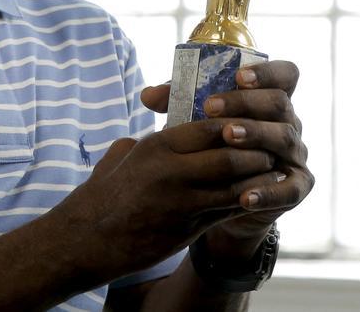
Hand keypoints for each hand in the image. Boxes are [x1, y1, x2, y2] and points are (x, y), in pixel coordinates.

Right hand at [50, 114, 279, 286]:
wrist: (88, 239)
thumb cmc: (104, 194)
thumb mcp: (124, 156)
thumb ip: (149, 139)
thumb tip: (164, 126)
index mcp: (157, 146)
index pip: (210, 125)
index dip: (236, 121)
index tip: (250, 120)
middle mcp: (171, 171)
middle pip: (229, 153)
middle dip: (255, 149)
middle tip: (270, 145)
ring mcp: (181, 202)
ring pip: (235, 184)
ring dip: (258, 177)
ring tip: (272, 169)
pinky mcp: (187, 229)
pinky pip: (227, 210)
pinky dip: (247, 201)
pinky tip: (258, 196)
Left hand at [141, 60, 313, 247]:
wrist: (219, 199)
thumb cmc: (209, 147)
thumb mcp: (195, 121)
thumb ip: (177, 103)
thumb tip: (148, 96)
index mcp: (269, 99)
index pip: (284, 75)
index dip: (266, 72)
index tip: (237, 75)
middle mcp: (288, 122)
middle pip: (279, 103)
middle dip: (244, 103)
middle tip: (210, 107)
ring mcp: (295, 155)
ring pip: (284, 138)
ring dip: (255, 135)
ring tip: (226, 137)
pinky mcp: (297, 187)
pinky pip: (290, 189)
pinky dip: (269, 192)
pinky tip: (245, 195)